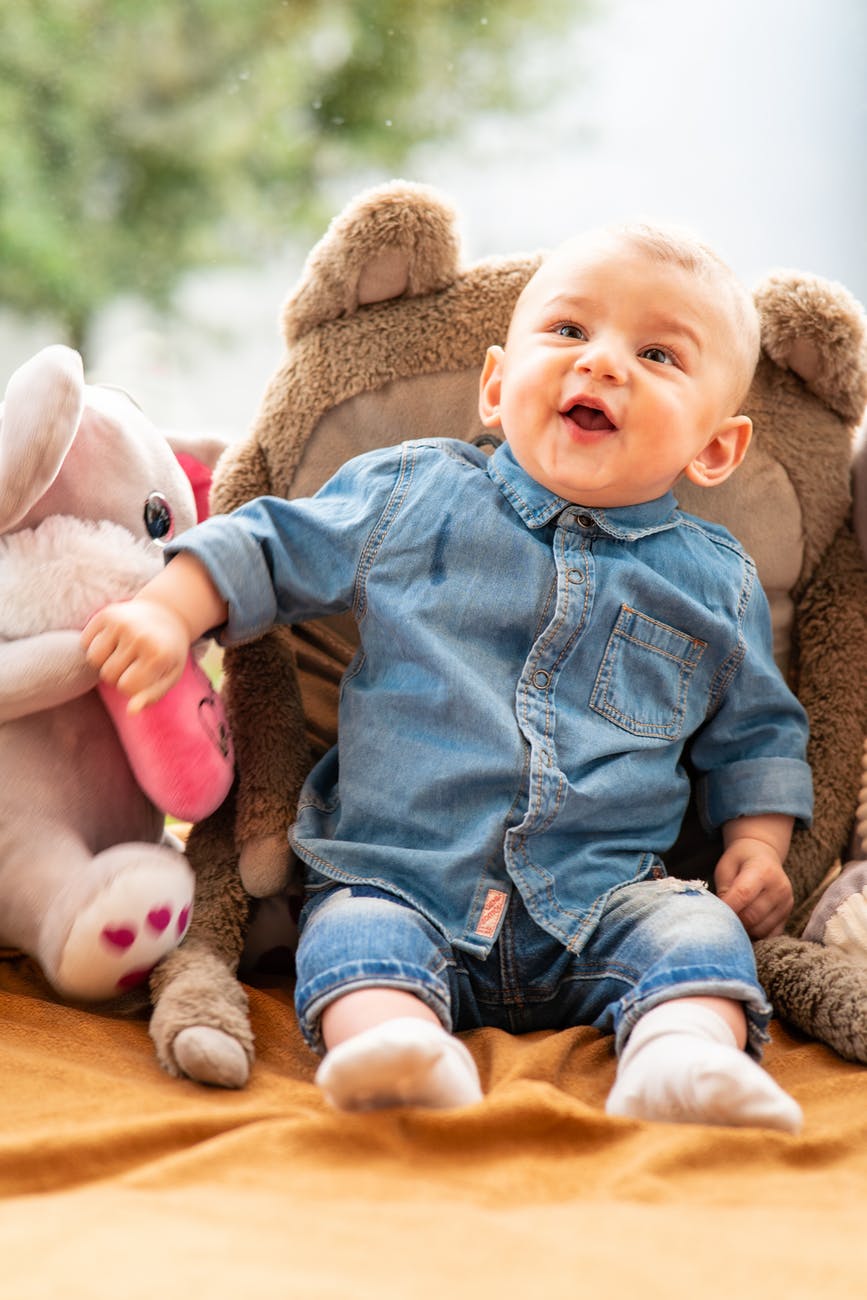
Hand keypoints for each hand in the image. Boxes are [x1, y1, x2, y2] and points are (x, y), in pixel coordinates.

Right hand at [81, 598, 189, 712]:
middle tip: (134, 660)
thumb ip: (151, 696)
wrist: (167, 613)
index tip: (144, 674)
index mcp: (158, 654)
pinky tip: (112, 639)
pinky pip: (85, 642)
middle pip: (108, 674)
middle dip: (118, 674)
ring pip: (93, 659)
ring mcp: (122, 622)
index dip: (132, 685)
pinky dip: (94, 645)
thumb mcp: (169, 675)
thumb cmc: (167, 651)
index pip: (126, 687)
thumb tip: (131, 711)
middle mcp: (140, 636)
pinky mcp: (106, 614)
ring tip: (122, 651)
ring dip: (104, 661)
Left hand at [714, 838, 793, 938]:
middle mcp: (779, 887)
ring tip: (732, 921)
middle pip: (752, 916)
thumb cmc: (740, 861)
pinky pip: (770, 935)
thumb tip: (719, 915)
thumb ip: (723, 890)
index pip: (742, 895)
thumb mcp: (726, 868)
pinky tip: (746, 926)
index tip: (712, 916)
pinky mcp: (788, 915)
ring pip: (761, 929)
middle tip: (720, 921)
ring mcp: (786, 903)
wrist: (764, 856)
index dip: (726, 908)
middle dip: (733, 922)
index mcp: (762, 870)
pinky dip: (756, 935)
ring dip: (744, 930)